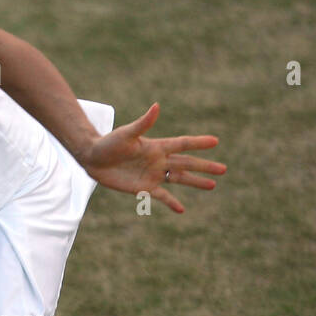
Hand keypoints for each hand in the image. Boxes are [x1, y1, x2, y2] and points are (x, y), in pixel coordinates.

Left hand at [76, 102, 225, 213]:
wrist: (92, 158)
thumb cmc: (108, 143)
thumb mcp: (126, 133)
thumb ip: (144, 123)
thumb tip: (157, 106)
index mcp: (156, 146)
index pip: (182, 144)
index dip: (198, 143)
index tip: (215, 141)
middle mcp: (158, 161)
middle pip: (186, 164)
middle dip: (204, 166)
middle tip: (223, 169)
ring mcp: (152, 174)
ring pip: (179, 179)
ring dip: (195, 182)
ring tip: (212, 185)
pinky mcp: (143, 188)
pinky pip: (161, 196)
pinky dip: (171, 202)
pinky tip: (182, 209)